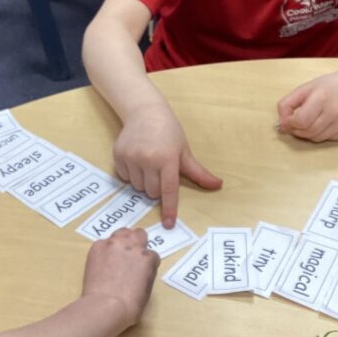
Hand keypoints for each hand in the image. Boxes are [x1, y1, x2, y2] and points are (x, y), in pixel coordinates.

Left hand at [81, 227, 158, 329]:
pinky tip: (102, 263)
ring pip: (122, 233)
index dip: (146, 264)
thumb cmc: (129, 306)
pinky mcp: (98, 246)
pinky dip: (105, 250)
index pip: (152, 254)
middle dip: (137, 244)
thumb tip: (142, 269)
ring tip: (115, 256)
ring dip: (121, 242)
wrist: (104, 306)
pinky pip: (104, 243)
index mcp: (147, 257)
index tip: (140, 272)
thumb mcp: (147, 290)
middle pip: (139, 234)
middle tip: (130, 258)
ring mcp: (114, 244)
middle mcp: (132, 246)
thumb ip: (147, 273)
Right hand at [114, 104, 221, 226]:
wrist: (145, 112)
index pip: (169, 189)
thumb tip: (218, 185)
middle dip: (157, 188)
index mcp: (167, 158)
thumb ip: (198, 172)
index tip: (169, 224)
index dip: (170, 208)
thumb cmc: (169, 132)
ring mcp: (131, 157)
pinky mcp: (118, 156)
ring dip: (144, 182)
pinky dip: (130, 174)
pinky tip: (136, 160)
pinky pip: (124, 178)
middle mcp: (148, 159)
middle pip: (152, 192)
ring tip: (147, 163)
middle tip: (160, 170)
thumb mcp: (184, 151)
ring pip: (137, 187)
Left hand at [277, 70, 337, 142]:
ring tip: (311, 120)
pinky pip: (327, 139)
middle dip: (297, 130)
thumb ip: (287, 104)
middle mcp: (335, 111)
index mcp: (322, 97)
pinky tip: (325, 122)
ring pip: (316, 138)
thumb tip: (281, 124)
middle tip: (296, 123)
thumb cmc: (327, 87)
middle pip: (308, 132)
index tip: (287, 121)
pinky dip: (321, 134)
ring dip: (308, 134)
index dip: (290, 124)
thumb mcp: (304, 88)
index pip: (300, 120)